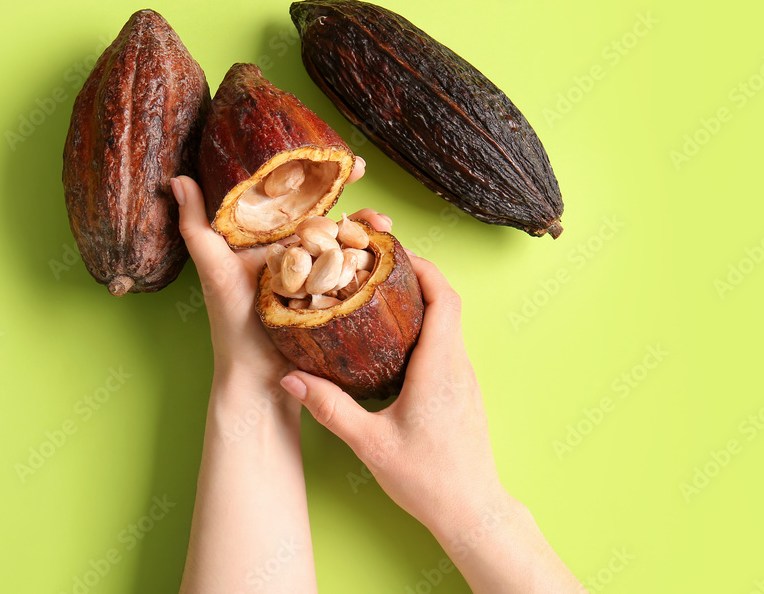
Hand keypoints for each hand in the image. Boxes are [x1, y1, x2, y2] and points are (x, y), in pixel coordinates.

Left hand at [170, 157, 383, 386]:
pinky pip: (358, 264)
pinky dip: (374, 252)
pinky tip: (387, 244)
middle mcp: (291, 247)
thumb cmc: (231, 324)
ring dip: (366, 219)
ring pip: (346, 231)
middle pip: (322, 204)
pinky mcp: (336, 290)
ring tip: (381, 219)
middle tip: (357, 166)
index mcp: (263, 236)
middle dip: (342, 183)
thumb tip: (177, 178)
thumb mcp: (213, 270)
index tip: (313, 148)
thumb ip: (196, 227)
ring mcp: (317, 268)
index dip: (302, 167)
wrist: (261, 377)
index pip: (284, 192)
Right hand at [278, 255, 504, 532]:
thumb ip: (331, 409)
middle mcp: (458, 366)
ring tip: (376, 297)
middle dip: (414, 277)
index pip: (444, 298)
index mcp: (440, 368)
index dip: (423, 267)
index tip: (393, 252)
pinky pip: (445, 346)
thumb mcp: (370, 444)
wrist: (472, 512)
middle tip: (375, 268)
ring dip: (418, 303)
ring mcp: (463, 379)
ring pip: (447, 324)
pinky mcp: (460, 392)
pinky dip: (421, 330)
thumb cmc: (429, 480)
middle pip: (445, 303)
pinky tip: (389, 342)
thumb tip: (292, 380)